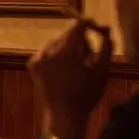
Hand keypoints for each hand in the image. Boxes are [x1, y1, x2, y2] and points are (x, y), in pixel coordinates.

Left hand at [28, 19, 112, 138]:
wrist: (64, 115)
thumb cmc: (88, 94)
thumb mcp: (103, 70)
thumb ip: (105, 47)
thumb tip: (105, 30)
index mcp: (67, 53)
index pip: (77, 26)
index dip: (88, 24)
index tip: (96, 27)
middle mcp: (49, 52)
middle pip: (67, 33)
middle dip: (79, 38)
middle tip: (89, 53)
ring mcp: (38, 58)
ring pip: (56, 41)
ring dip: (68, 46)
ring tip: (77, 64)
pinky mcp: (32, 64)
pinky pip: (47, 50)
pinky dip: (56, 54)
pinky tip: (64, 69)